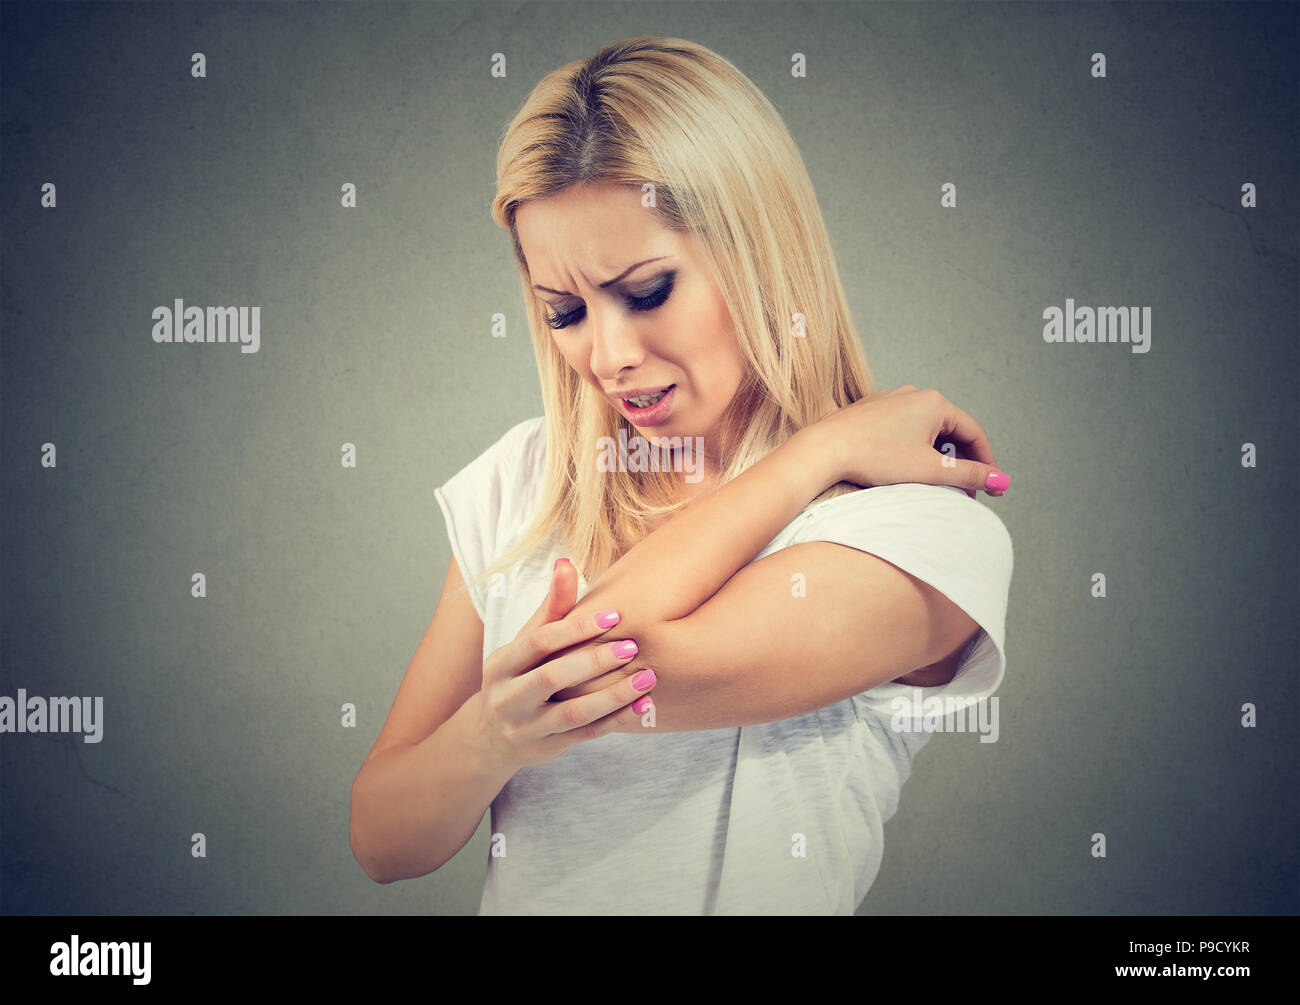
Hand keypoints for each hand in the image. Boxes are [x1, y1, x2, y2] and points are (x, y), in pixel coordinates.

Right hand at [464, 559, 657, 773]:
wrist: (490, 738)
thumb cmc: (518, 676)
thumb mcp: (524, 643)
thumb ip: (551, 608)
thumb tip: (566, 561)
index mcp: (502, 664)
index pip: (539, 642)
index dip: (575, 628)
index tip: (614, 616)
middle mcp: (509, 697)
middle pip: (552, 677)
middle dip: (594, 661)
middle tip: (632, 646)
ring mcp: (528, 727)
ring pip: (573, 713)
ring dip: (613, 695)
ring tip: (648, 677)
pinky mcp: (549, 747)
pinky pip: (586, 734)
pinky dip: (616, 720)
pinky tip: (644, 705)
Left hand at [808, 385, 1007, 499]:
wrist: (823, 449)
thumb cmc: (875, 458)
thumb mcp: (929, 471)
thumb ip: (969, 475)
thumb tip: (1003, 480)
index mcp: (935, 403)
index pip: (974, 432)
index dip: (986, 462)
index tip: (992, 487)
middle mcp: (915, 394)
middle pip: (951, 430)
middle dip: (961, 461)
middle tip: (964, 490)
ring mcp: (891, 399)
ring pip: (926, 430)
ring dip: (937, 455)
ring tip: (936, 482)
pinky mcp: (871, 410)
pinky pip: (903, 429)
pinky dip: (914, 448)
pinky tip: (906, 468)